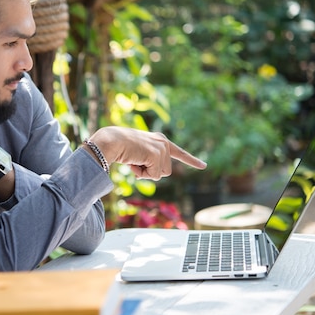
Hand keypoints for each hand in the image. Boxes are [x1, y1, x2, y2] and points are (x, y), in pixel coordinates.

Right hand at [88, 127, 206, 179]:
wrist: (111, 141)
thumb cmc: (119, 147)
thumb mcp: (137, 154)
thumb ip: (148, 161)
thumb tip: (155, 173)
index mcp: (160, 140)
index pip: (179, 153)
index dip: (191, 161)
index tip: (203, 166)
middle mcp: (164, 142)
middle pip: (165, 171)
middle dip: (150, 171)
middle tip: (136, 161)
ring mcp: (161, 148)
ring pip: (160, 175)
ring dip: (145, 173)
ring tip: (134, 160)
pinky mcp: (157, 155)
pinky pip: (152, 175)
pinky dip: (141, 173)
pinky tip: (134, 161)